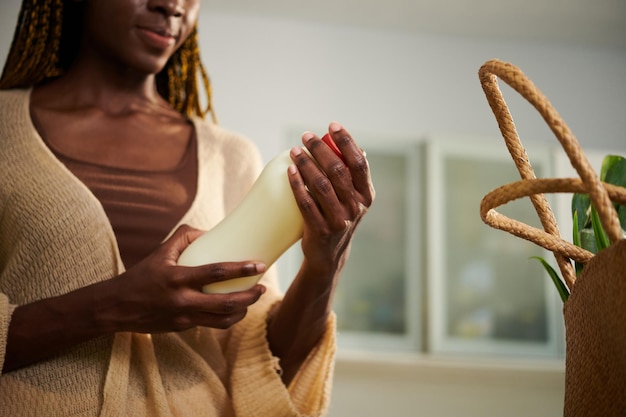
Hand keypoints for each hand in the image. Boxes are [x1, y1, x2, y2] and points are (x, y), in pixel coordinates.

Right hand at [102, 224, 266, 332]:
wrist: (117, 307)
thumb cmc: (141, 276)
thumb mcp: (160, 252)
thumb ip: (184, 237)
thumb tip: (209, 232)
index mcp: (177, 278)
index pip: (216, 272)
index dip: (241, 269)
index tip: (260, 265)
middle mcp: (182, 300)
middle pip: (226, 303)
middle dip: (250, 297)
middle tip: (263, 288)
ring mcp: (184, 318)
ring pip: (223, 320)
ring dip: (243, 311)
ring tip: (253, 299)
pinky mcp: (183, 328)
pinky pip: (212, 325)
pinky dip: (227, 318)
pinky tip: (235, 309)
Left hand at [288, 122, 374, 275]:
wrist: (328, 255)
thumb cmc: (338, 217)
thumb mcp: (352, 199)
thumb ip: (351, 176)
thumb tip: (351, 146)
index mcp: (366, 195)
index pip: (359, 163)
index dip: (346, 142)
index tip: (332, 126)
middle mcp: (356, 207)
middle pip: (338, 170)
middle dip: (320, 149)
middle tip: (306, 136)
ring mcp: (339, 220)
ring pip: (321, 185)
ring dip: (306, 164)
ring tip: (295, 150)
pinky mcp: (321, 231)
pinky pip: (307, 203)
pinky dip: (297, 185)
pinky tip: (289, 171)